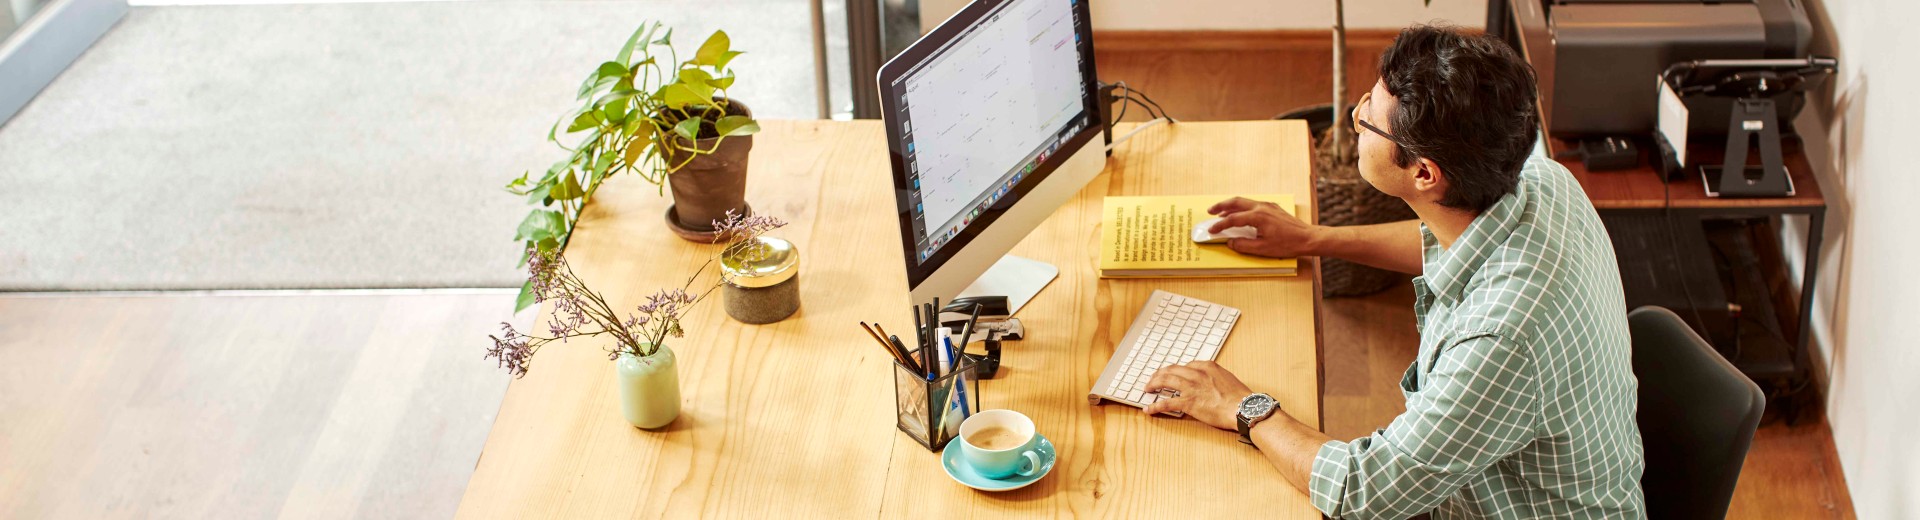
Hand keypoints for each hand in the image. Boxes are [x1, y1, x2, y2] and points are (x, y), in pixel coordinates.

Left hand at [1142, 360, 1254, 430]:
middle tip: (1153, 378)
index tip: (1171, 374)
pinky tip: (1149, 410)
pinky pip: (1166, 403)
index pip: (1185, 365)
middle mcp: (1197, 374)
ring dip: (1153, 384)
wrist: (1244, 408)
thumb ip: (1215, 377)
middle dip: (1159, 374)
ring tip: (1147, 388)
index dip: (1175, 370)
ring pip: (1165, 381)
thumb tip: (1209, 381)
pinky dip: (1155, 406)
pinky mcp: (1188, 403)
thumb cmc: (1239, 397)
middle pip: (1171, 370)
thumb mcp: (1227, 378)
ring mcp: (1191, 388)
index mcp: (1207, 366)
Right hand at [1206, 197, 1322, 258]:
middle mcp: (1261, 207)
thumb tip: (1231, 242)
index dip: (1220, 225)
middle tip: (1210, 211)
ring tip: (1221, 212)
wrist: (1307, 238)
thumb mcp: (1262, 249)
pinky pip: (1253, 204)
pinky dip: (1242, 207)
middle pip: (1235, 202)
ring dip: (1231, 206)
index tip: (1211, 230)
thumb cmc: (1288, 244)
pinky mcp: (1272, 208)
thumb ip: (1243, 245)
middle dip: (1221, 206)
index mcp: (1258, 216)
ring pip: (1244, 201)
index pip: (1232, 219)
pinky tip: (1241, 214)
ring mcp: (1268, 206)